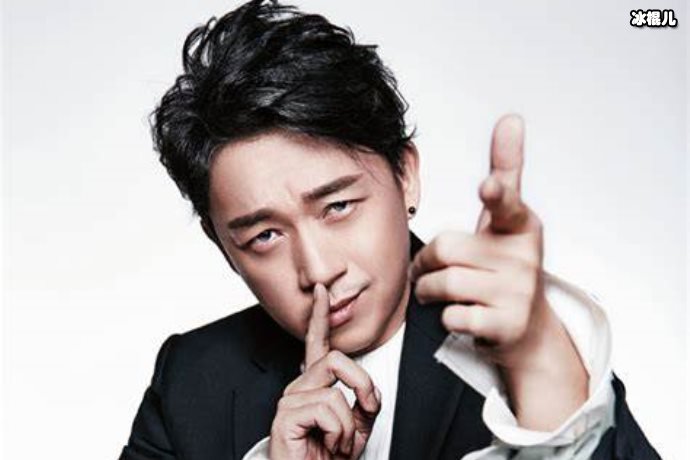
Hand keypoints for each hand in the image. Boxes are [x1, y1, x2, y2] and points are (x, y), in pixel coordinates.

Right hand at [269, 284, 380, 459]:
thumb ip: (365, 402)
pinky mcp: (285, 417)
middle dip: (362, 387)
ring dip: (348, 426)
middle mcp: (299, 388)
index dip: (320, 316)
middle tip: (364, 412)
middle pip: (337, 361)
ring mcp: (290, 401)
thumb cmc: (328, 459)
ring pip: (336, 392)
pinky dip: (339, 433)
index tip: (322, 292)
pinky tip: (328, 446)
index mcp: (314, 386)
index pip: (316, 344)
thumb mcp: (357, 427)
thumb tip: (368, 390)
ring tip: (337, 443)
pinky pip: (328, 410)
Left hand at [410, 114, 586, 428]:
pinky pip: (452, 315)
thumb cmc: (504, 268)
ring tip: (442, 294)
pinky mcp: (506, 325)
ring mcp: (518, 292)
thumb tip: (511, 118)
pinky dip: (446, 318)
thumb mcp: (506, 221)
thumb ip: (505, 173)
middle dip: (427, 262)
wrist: (527, 330)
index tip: (487, 185)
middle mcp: (523, 257)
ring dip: (429, 291)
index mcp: (520, 225)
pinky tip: (463, 316)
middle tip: (434, 271)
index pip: (506, 202)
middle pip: (445, 247)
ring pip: (443, 282)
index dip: (495, 193)